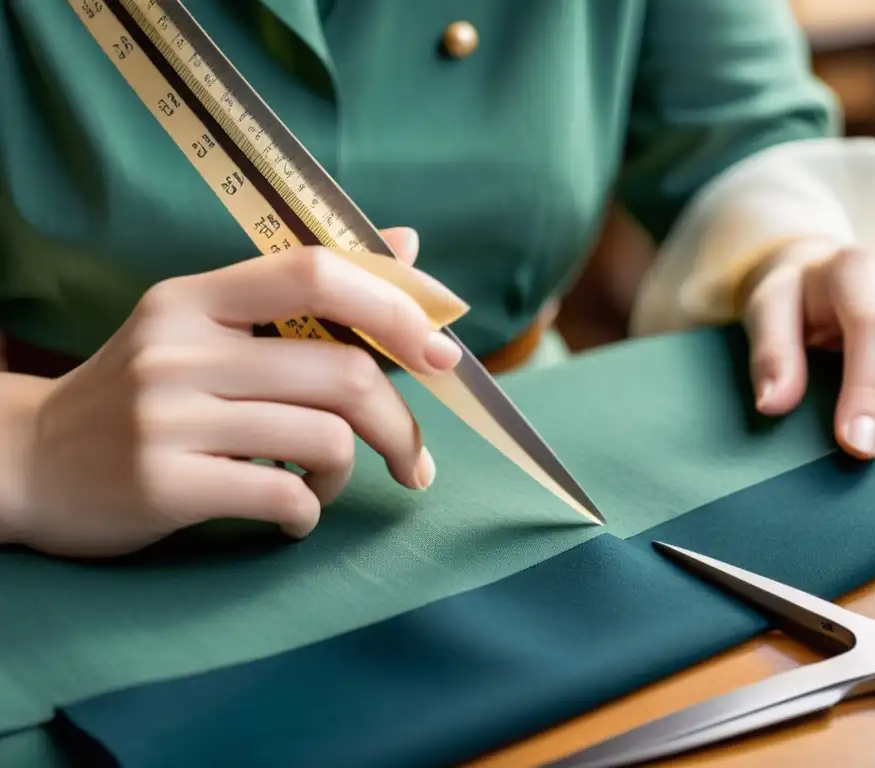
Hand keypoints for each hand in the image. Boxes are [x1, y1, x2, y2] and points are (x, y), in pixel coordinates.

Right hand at [10, 228, 464, 557]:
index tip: (441, 354)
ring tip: (323, 481)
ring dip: (346, 472)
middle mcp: (180, 348)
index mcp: (195, 298)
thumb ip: (301, 293)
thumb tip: (407, 246)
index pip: (316, 273)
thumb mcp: (202, 326)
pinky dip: (309, 511)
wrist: (28, 461)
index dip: (395, 307)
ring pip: (325, 438)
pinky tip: (293, 515)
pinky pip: (285, 496)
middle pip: (341, 372)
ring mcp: (168, 417)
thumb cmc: (141, 393)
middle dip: (398, 424)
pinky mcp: (163, 485)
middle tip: (415, 460)